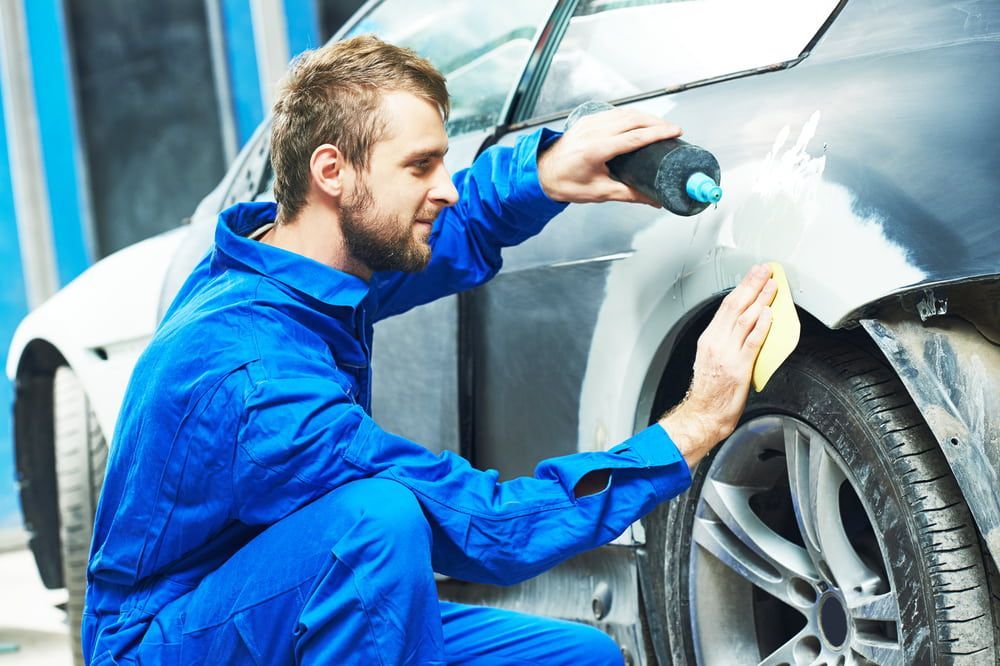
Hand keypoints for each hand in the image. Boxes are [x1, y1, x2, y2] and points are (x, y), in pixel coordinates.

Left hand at [536, 108, 681, 205]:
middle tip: (674, 130)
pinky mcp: (588, 120)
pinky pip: (615, 112)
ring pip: (625, 113)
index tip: (675, 132)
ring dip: (646, 116)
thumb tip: (654, 200)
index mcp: (596, 150)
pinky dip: (632, 114)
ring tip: (662, 125)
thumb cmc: (567, 183)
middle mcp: (593, 132)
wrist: (543, 172)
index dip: (658, 133)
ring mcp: (590, 123)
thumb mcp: (600, 192)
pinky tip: (642, 120)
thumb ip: (629, 194)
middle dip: (657, 123)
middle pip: (634, 120)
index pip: (635, 137)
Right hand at [659, 264, 776, 466]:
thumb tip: (747, 325)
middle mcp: (717, 342)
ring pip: (745, 319)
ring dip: (761, 300)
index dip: (742, 287)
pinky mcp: (739, 367)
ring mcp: (727, 354)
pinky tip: (769, 314)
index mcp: (709, 338)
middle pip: (736, 306)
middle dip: (752, 285)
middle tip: (765, 271)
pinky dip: (761, 326)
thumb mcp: (712, 358)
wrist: (703, 414)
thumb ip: (727, 340)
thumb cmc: (709, 391)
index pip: (726, 306)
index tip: (753, 275)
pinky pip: (752, 342)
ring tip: (772, 286)